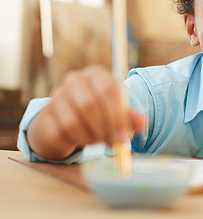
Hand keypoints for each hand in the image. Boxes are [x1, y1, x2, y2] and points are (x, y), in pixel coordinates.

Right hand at [27, 65, 144, 160]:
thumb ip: (131, 118)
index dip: (117, 115)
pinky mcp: (44, 115)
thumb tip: (142, 123)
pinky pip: (61, 133)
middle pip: (89, 104)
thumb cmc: (98, 114)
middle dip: (105, 128)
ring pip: (73, 121)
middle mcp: (74, 81)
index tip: (124, 135)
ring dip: (91, 136)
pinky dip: (77, 141)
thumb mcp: (117, 113)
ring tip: (99, 139)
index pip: (108, 89)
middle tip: (114, 144)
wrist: (66, 121)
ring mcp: (56, 97)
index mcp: (96, 75)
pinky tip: (84, 139)